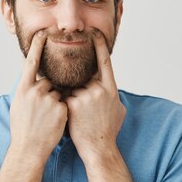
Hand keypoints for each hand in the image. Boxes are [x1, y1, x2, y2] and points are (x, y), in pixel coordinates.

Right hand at [9, 30, 67, 159]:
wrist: (28, 148)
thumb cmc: (21, 128)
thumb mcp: (18, 105)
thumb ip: (26, 90)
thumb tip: (31, 78)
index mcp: (22, 89)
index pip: (31, 62)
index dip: (37, 47)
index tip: (43, 33)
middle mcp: (35, 91)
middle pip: (48, 81)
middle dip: (48, 92)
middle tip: (40, 110)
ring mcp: (48, 100)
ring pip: (58, 93)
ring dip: (55, 102)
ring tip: (45, 119)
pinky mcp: (61, 109)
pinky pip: (65, 103)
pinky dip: (62, 111)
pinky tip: (53, 123)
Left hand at [66, 31, 125, 163]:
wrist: (99, 149)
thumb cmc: (108, 131)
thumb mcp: (118, 110)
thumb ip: (112, 95)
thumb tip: (110, 87)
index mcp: (111, 89)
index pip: (105, 62)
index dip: (100, 46)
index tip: (94, 32)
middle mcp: (99, 89)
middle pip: (83, 79)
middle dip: (79, 90)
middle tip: (84, 107)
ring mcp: (86, 96)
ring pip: (71, 89)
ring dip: (71, 100)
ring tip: (80, 118)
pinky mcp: (72, 104)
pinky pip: (63, 98)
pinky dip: (64, 106)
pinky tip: (72, 118)